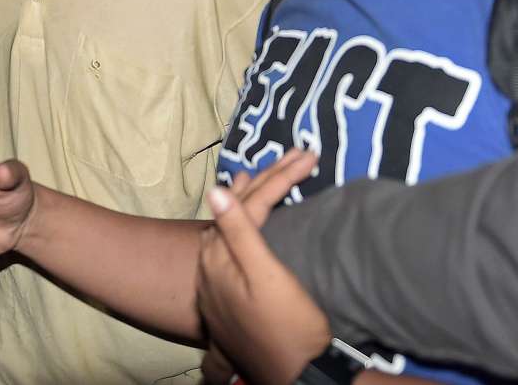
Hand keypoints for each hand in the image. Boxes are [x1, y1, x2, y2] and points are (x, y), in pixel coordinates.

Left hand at [197, 149, 329, 384]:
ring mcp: (217, 286)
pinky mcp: (228, 301)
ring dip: (247, 201)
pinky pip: (229, 252)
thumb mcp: (268, 279)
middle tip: (294, 155)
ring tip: (258, 177)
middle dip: (266, 180)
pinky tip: (242, 227)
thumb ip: (240, 234)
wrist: (296, 377)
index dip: (277, 176)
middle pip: (236, 212)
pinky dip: (238, 230)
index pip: (247, 203)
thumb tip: (216, 190)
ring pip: (229, 229)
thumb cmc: (289, 329)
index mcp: (219, 258)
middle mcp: (211, 268)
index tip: (306, 154)